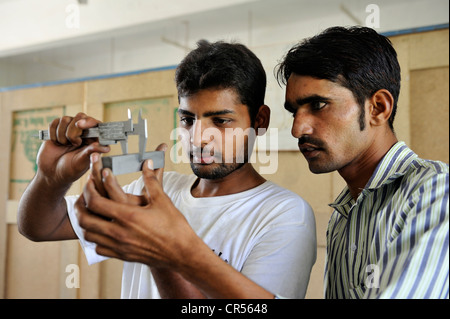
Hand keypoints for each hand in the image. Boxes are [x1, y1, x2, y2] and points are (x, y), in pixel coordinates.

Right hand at [36, 113, 109, 186]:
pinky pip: (54, 122)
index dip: (89, 121)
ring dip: (62, 134)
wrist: (52, 173)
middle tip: (73, 143)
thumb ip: (92, 152)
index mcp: (93, 139)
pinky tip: (56, 143)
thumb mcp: (82, 162)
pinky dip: (53, 133)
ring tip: (64, 145)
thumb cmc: (70, 170)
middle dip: (73, 131)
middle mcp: (83, 132)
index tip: (80, 126)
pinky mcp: (57, 129)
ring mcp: (69, 129)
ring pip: (66, 119)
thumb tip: (107, 148)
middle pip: (80, 117)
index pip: (96, 123)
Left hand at [77, 144, 196, 268]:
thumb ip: (151, 180)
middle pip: (85, 219)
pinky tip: (101, 230)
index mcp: (128, 215)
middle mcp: (119, 232)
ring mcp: (119, 245)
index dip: (89, 189)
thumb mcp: (162, 200)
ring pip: (88, 235)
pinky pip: (98, 248)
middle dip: (80, 205)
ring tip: (90, 211)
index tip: (93, 180)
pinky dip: (95, 238)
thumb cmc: (174, 227)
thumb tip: (147, 163)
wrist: (181, 253)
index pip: (95, 202)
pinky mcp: (122, 255)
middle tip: (84, 196)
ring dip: (86, 221)